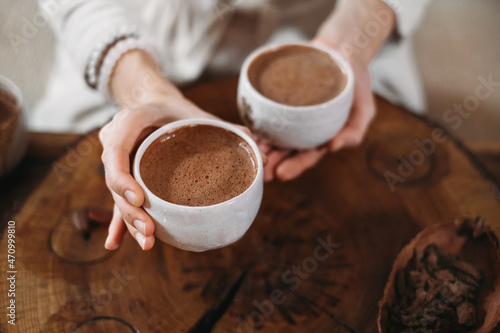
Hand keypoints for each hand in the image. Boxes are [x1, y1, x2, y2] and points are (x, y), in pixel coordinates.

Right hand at [100, 96, 216, 250]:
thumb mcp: (192, 111)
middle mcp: (116, 144)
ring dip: (129, 223)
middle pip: (115, 182)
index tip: (140, 199)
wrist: (154, 104)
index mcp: (128, 123)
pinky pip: (119, 201)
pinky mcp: (123, 177)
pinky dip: (120, 223)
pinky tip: (114, 244)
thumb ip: (219, 124)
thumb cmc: (173, 108)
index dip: (123, 179)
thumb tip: (250, 139)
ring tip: (147, 242)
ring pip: (117, 196)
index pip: (116, 153)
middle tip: (149, 231)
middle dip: (130, 211)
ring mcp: (117, 163)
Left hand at [264, 0, 394, 181]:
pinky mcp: (276, 99)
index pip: (306, 157)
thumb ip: (354, 131)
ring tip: (249, 153)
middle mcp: (301, 131)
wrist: (342, 50)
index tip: (281, 174)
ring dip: (259, 145)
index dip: (294, 167)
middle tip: (259, 174)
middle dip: (271, 163)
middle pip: (284, 150)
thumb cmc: (355, 84)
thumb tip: (333, 148)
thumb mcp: (364, 109)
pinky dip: (254, 122)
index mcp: (320, 139)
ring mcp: (287, 115)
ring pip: (270, 134)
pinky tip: (245, 129)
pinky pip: (264, 113)